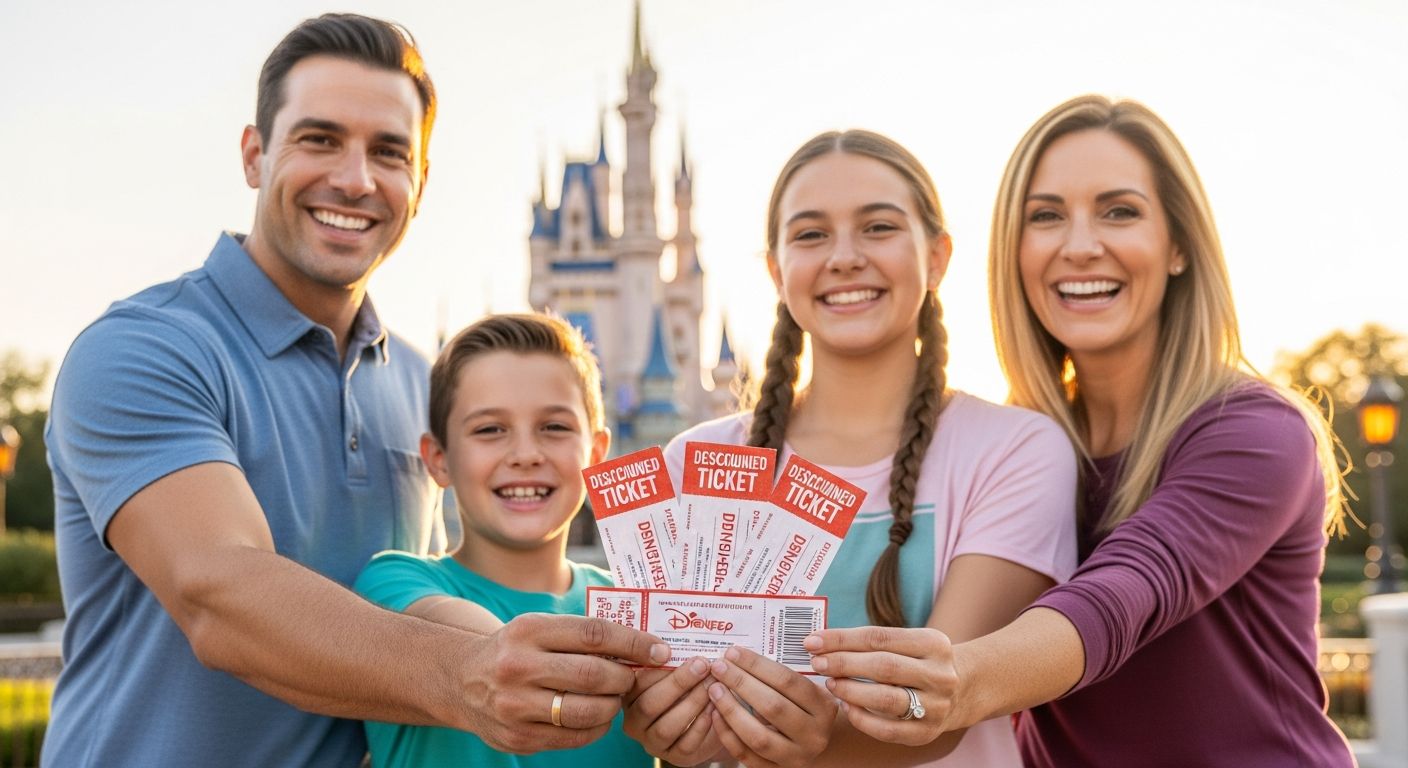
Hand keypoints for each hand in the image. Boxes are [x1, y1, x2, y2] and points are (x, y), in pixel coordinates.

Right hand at [460, 613, 670, 753]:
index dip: (633, 642)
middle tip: (632, 677)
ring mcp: (515, 706)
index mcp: (528, 631)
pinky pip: (574, 737)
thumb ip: (581, 634)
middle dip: (624, 677)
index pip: (594, 634)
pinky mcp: (518, 737)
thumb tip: (641, 644)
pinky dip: (596, 727)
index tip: (658, 650)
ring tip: (615, 697)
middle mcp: (518, 667)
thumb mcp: (538, 627)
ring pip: (587, 711)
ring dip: (613, 705)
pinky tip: (597, 716)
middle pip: (594, 675)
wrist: (461, 680)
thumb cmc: (515, 649)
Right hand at [623, 657, 724, 765]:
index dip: (655, 666)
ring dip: (693, 702)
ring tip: (713, 684)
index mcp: (628, 696)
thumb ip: (670, 656)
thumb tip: (681, 630)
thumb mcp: (672, 669)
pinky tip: (716, 706)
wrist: (706, 720)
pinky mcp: (675, 757)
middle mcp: (635, 722)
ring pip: (667, 726)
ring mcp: (653, 742)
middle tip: (702, 664)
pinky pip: (687, 743)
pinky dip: (703, 724)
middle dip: (678, 683)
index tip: (677, 649)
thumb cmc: (686, 686)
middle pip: (650, 705)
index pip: (634, 682)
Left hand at [707, 646, 837, 766]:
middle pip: (773, 706)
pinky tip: (715, 714)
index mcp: (824, 708)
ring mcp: (796, 757)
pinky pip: (746, 755)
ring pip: (758, 736)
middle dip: (741, 683)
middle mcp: (814, 735)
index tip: (733, 652)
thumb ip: (781, 676)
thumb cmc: (802, 707)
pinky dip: (727, 734)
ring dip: (731, 710)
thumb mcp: (805, 690)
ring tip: (714, 689)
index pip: (788, 681)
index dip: (757, 665)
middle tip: (719, 667)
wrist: (811, 742)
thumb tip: (738, 657)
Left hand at [804, 626, 956, 746]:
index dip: (842, 639)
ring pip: (885, 699)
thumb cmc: (919, 662)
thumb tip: (821, 643)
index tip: (813, 640)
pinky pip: (887, 730)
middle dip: (843, 663)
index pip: (879, 637)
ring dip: (850, 690)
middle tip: (816, 662)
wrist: (963, 691)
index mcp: (934, 643)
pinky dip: (861, 718)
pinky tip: (846, 706)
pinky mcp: (927, 733)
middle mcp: (939, 674)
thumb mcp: (909, 643)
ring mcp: (936, 706)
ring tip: (830, 683)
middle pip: (883, 666)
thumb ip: (872, 642)